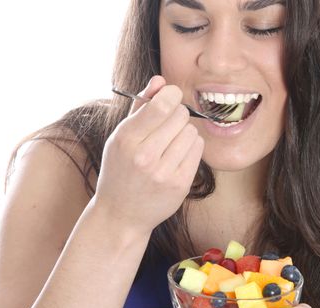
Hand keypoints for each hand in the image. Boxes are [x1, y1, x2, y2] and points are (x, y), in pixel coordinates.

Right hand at [93, 75, 203, 232]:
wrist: (121, 213)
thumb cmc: (120, 169)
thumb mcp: (120, 136)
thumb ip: (140, 106)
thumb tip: (161, 81)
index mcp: (126, 139)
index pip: (162, 105)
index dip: (171, 94)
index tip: (171, 96)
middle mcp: (145, 156)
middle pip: (181, 115)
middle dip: (177, 114)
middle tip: (167, 125)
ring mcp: (164, 173)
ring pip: (192, 131)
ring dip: (184, 132)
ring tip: (170, 143)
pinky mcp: (180, 185)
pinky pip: (198, 149)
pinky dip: (191, 147)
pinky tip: (178, 154)